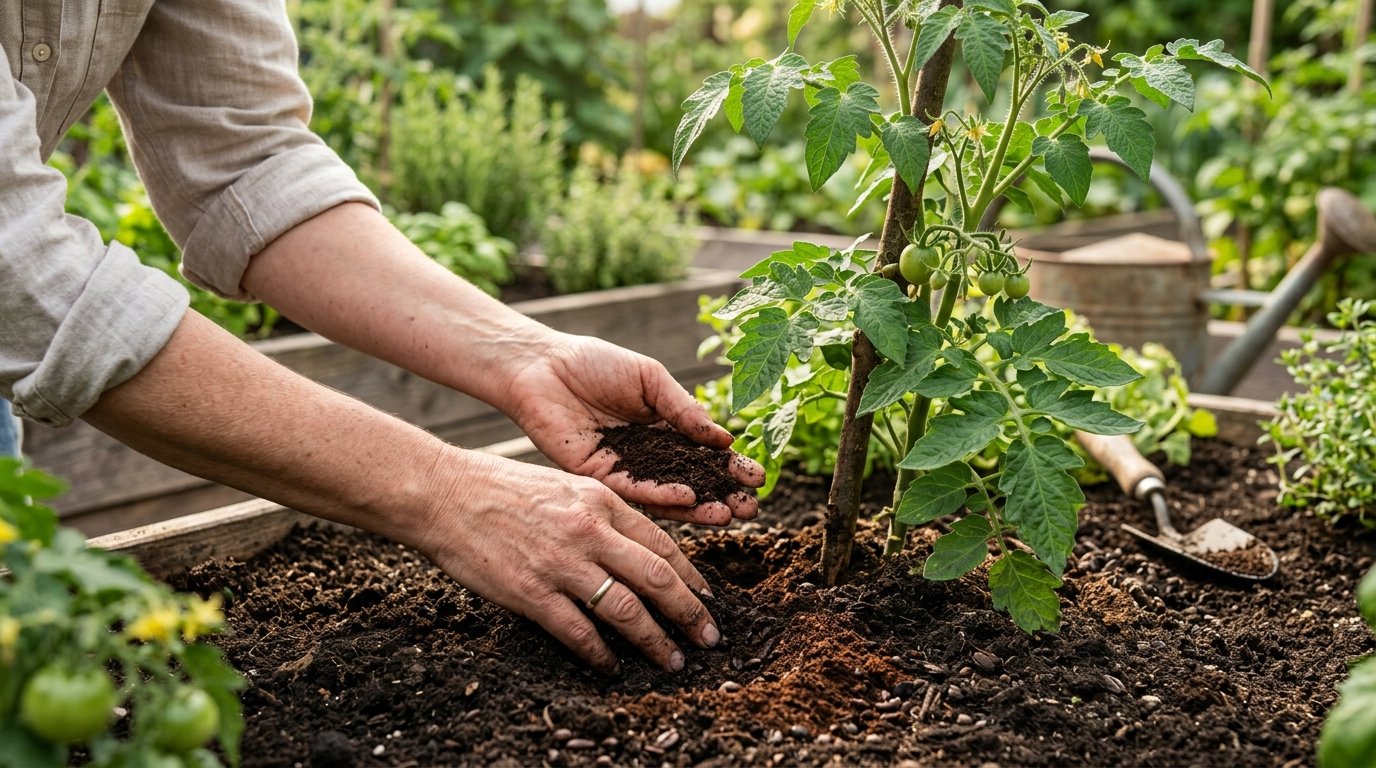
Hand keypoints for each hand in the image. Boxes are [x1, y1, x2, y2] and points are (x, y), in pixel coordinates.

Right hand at [415, 450, 720, 673]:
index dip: (692, 575)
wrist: (443, 492)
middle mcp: (590, 530)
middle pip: (659, 578)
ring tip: (671, 660)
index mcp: (601, 500)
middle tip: (709, 637)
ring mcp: (563, 563)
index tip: (707, 597)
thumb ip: (599, 512)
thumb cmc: (497, 486)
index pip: (662, 542)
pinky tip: (610, 665)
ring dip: (656, 641)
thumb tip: (632, 546)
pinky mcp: (532, 592)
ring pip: (628, 610)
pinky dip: (601, 654)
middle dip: (690, 614)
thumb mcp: (562, 485)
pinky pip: (579, 632)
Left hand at [506, 334, 763, 524]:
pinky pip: (634, 491)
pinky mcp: (597, 477)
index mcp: (662, 430)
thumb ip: (683, 410)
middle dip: (722, 496)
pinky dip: (661, 497)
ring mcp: (623, 469)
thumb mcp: (650, 380)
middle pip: (691, 483)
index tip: (757, 478)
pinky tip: (687, 498)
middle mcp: (646, 456)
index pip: (704, 455)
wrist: (542, 366)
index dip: (730, 467)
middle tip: (751, 509)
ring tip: (727, 514)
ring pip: (666, 496)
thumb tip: (723, 438)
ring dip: (697, 507)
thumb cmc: (594, 364)